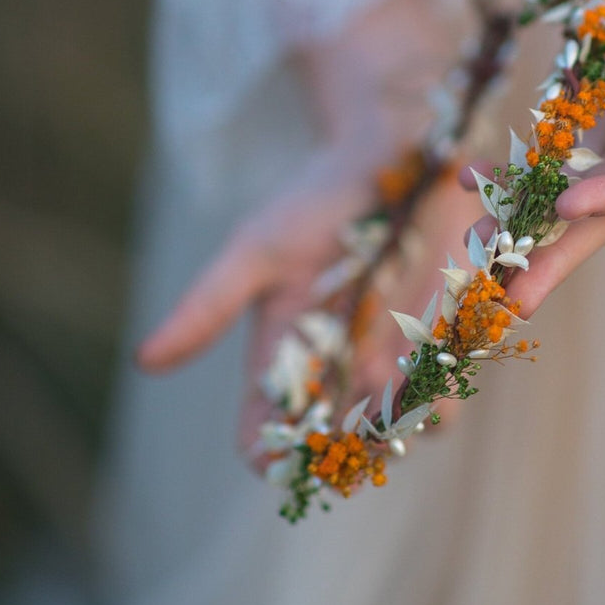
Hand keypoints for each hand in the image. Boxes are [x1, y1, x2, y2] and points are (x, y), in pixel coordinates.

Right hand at [136, 0, 473, 459]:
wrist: (393, 148)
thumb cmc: (315, 199)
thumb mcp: (256, 250)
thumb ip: (208, 307)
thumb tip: (144, 362)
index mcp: (293, 362)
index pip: (275, 435)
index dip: (277, 456)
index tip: (281, 455)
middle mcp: (349, 372)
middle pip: (350, 443)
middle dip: (353, 438)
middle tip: (353, 406)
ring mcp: (406, 357)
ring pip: (413, 420)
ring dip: (410, 409)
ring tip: (403, 371)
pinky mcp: (456, 333)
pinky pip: (460, 371)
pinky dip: (452, 372)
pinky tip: (457, 337)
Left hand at [494, 0, 604, 315]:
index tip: (565, 207)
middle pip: (603, 208)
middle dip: (557, 253)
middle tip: (511, 300)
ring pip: (565, 186)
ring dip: (522, 222)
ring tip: (474, 250)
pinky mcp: (590, 97)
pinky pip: (546, 144)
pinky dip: (510, 166)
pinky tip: (468, 179)